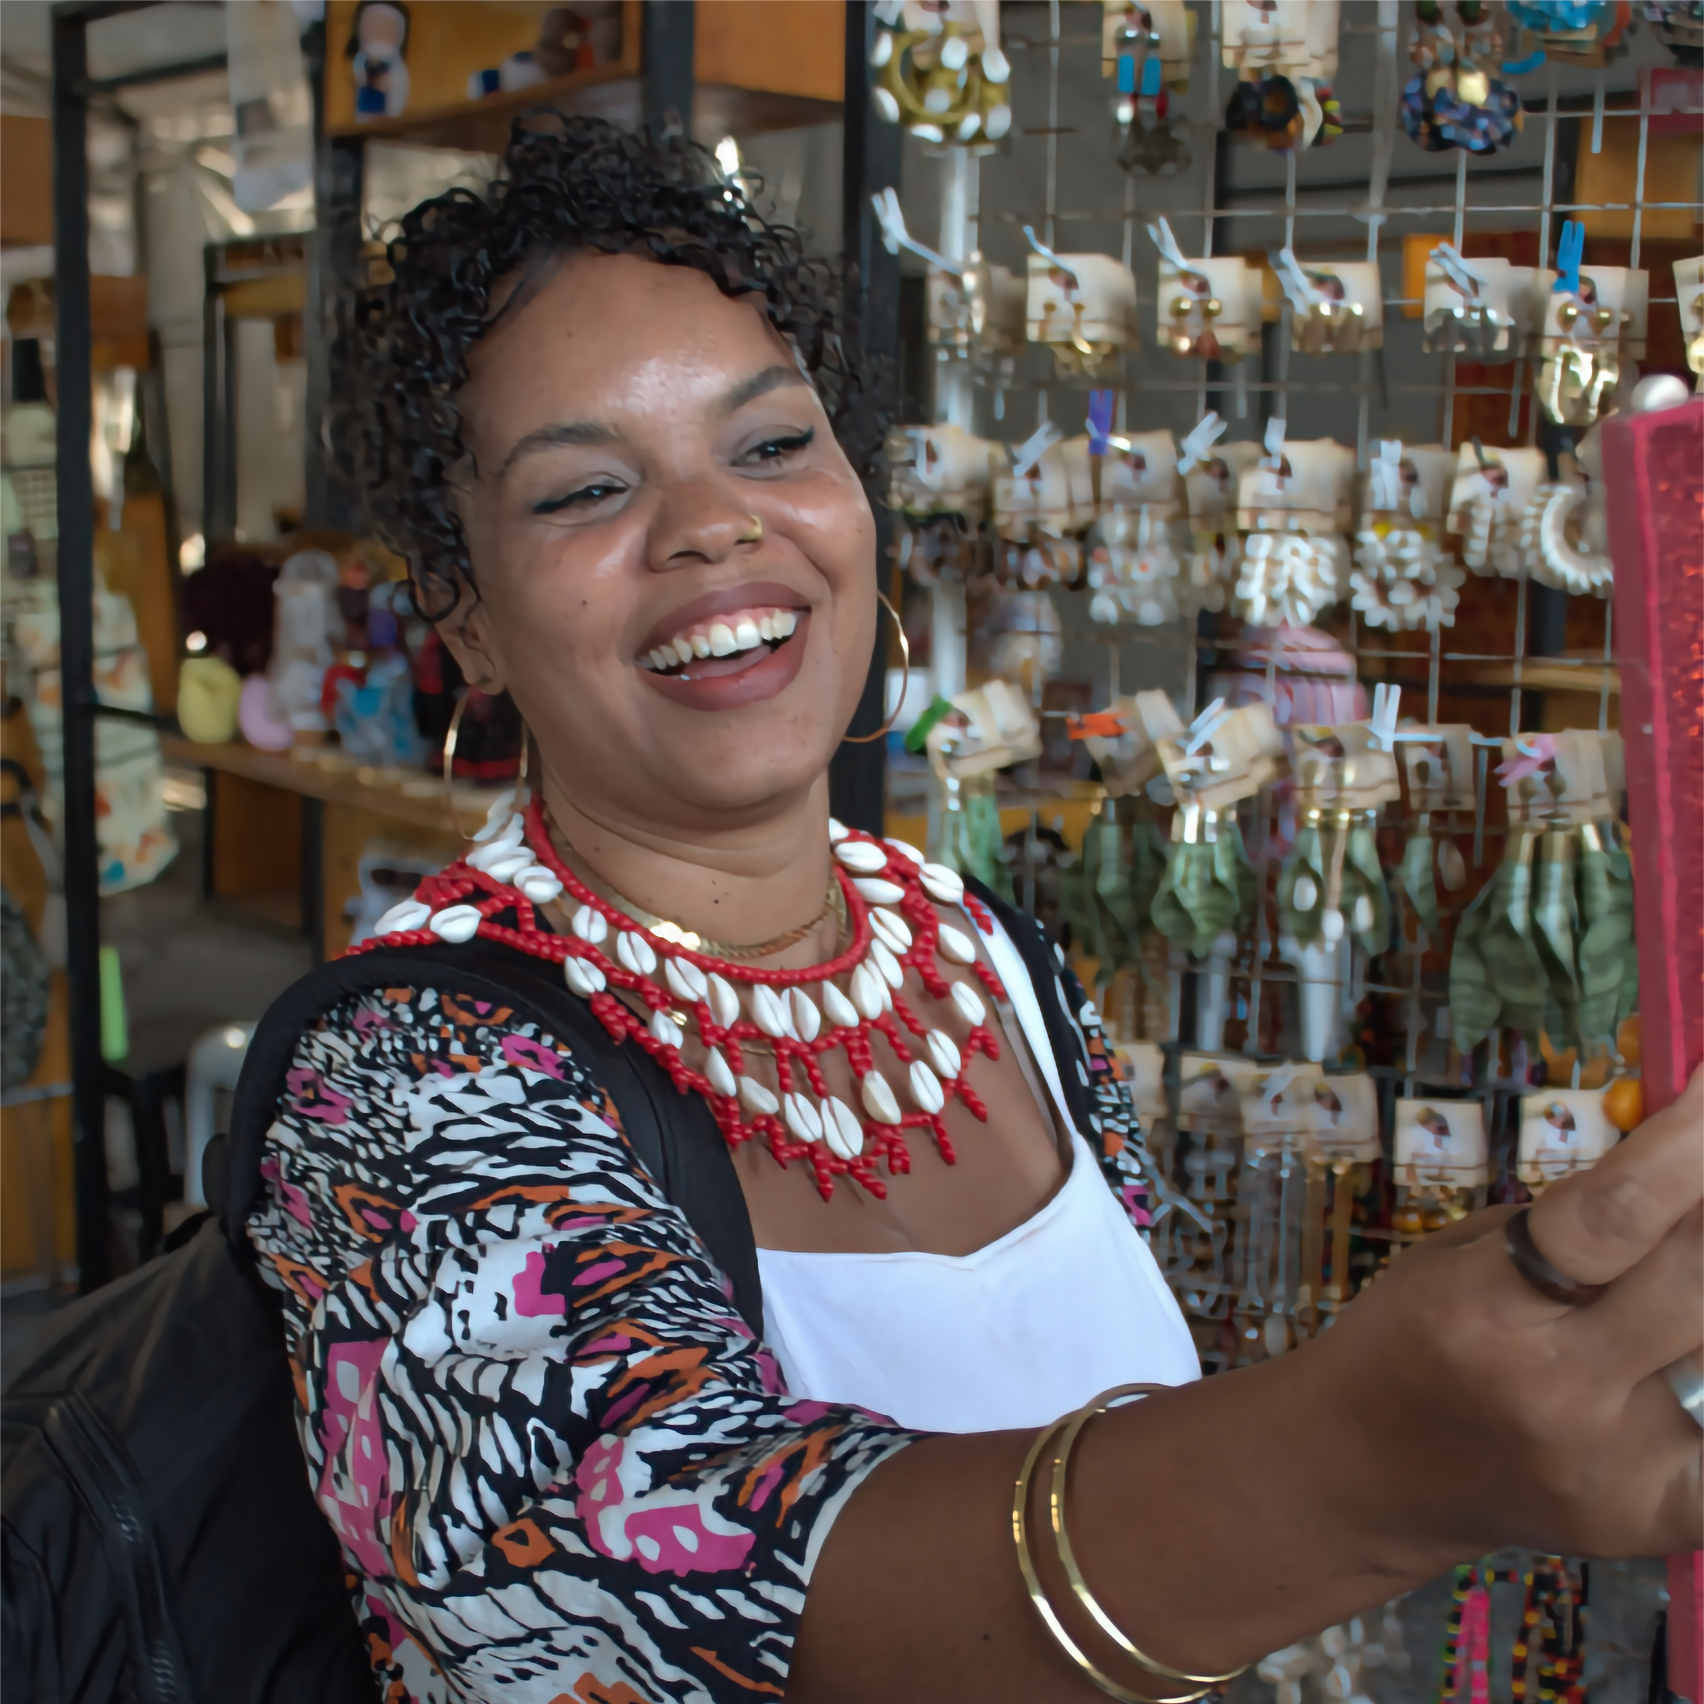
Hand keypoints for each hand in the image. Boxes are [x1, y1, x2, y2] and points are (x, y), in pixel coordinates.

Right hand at [1319, 1066, 1702, 1559]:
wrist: (1366, 1472)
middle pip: (1699, 1276)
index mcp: (1483, 1309)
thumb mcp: (1458, 1257)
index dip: (1691, 1142)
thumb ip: (1571, 1222)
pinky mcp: (1654, 1519)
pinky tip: (1687, 1355)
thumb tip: (1687, 1161)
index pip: (1617, 1213)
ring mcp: (1614, 1465)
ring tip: (1677, 1264)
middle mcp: (1554, 1389)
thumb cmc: (1411, 1339)